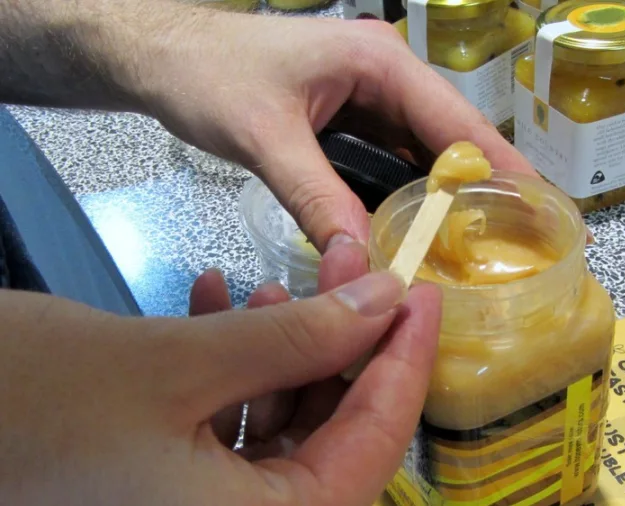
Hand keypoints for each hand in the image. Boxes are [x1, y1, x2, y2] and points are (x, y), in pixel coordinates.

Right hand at [0, 240, 441, 505]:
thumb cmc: (33, 402)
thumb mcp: (179, 366)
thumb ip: (300, 339)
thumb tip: (388, 300)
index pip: (372, 448)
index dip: (404, 364)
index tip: (422, 293)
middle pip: (330, 434)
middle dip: (337, 341)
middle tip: (344, 265)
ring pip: (279, 424)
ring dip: (281, 348)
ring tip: (273, 280)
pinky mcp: (165, 484)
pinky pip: (225, 427)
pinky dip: (227, 367)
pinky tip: (213, 301)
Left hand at [136, 11, 536, 249]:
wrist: (161, 55)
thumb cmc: (209, 75)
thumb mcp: (264, 135)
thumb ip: (314, 194)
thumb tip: (362, 259)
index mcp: (379, 63)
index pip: (455, 118)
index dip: (499, 164)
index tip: (537, 208)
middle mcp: (386, 78)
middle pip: (448, 138)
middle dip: (479, 189)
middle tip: (514, 247)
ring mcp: (369, 100)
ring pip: (420, 155)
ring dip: (443, 199)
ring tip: (477, 252)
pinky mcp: (349, 122)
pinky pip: (389, 164)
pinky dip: (406, 198)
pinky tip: (418, 236)